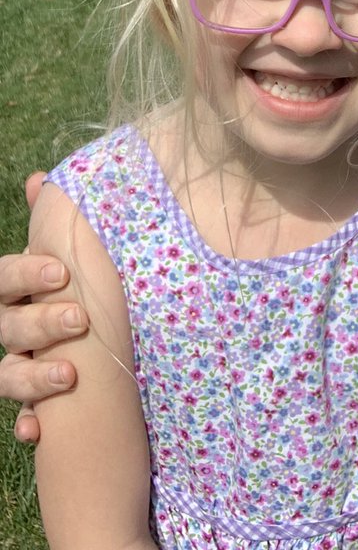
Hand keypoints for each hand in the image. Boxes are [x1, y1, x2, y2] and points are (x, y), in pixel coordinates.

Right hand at [0, 173, 85, 441]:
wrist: (95, 328)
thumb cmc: (75, 279)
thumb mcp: (66, 246)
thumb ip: (52, 216)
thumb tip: (40, 179)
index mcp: (15, 286)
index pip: (5, 276)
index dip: (27, 273)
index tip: (62, 272)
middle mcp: (9, 325)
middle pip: (7, 326)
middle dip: (40, 323)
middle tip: (80, 318)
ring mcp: (17, 364)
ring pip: (8, 373)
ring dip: (32, 377)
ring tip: (69, 376)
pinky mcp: (33, 400)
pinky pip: (22, 417)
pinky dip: (28, 423)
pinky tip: (36, 432)